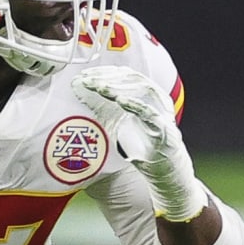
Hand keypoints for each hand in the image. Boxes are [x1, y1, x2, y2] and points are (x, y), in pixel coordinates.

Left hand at [72, 65, 207, 221]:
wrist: (161, 172)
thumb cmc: (139, 146)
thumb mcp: (113, 122)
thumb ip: (98, 105)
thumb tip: (78, 87)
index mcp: (145, 95)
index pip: (124, 75)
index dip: (104, 72)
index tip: (85, 74)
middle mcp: (156, 100)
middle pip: (133, 78)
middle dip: (109, 77)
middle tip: (89, 79)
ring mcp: (162, 113)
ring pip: (144, 90)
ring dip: (120, 88)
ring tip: (100, 87)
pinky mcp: (165, 130)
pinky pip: (150, 113)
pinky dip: (135, 105)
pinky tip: (120, 101)